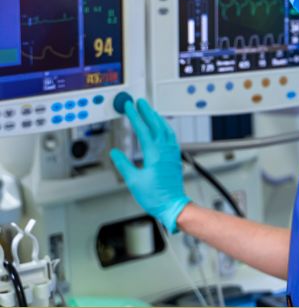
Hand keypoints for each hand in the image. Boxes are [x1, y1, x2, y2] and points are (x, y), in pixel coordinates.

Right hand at [110, 98, 190, 232]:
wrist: (173, 204)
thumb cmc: (155, 196)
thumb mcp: (133, 181)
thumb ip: (123, 165)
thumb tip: (115, 153)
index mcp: (154, 153)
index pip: (142, 129)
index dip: (134, 116)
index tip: (129, 107)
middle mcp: (164, 150)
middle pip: (156, 124)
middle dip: (147, 111)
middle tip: (140, 102)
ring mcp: (171, 152)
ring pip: (165, 128)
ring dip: (157, 117)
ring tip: (150, 110)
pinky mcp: (175, 157)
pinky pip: (170, 135)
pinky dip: (165, 127)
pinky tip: (163, 127)